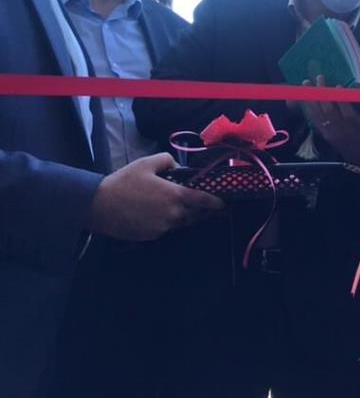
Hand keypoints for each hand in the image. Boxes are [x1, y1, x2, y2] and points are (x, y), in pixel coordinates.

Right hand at [88, 153, 223, 240]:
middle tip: (203, 205)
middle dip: (201, 209)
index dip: (216, 202)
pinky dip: (168, 222)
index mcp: (176, 196)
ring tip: (178, 207)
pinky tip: (158, 214)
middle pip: (196, 214)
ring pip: (182, 222)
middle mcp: (174, 214)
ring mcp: (163, 228)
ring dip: (184, 215)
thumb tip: (179, 167)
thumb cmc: (124, 182)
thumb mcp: (147, 163)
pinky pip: (167, 228)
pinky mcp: (152, 236)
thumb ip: (168, 161)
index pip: (204, 201)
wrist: (98, 205)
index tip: (224, 203)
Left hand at [303, 75, 359, 167]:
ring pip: (319, 114)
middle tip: (320, 78)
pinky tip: (304, 98)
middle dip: (324, 94)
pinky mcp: (325, 134)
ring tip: (306, 84)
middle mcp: (342, 129)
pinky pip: (314, 120)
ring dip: (312, 98)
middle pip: (330, 111)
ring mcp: (332, 132)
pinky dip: (308, 109)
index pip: (347, 113)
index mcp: (357, 128)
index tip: (338, 86)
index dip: (341, 101)